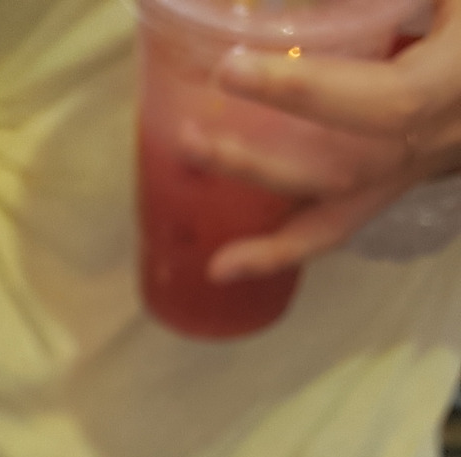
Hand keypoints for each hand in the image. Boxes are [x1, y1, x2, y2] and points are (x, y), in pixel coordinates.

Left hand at [185, 5, 460, 277]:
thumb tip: (295, 4)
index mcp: (450, 84)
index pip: (380, 102)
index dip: (305, 92)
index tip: (232, 70)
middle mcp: (433, 141)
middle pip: (341, 170)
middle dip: (260, 162)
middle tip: (190, 141)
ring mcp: (415, 169)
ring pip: (341, 217)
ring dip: (270, 238)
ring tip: (213, 256)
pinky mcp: (399, 180)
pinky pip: (342, 223)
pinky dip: (287, 247)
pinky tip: (232, 262)